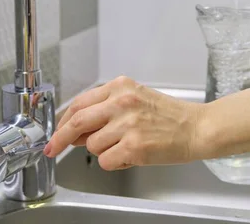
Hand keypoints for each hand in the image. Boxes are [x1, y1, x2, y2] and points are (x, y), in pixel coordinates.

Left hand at [44, 76, 204, 169]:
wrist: (196, 128)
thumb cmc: (168, 116)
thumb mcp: (135, 100)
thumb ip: (105, 109)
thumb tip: (76, 130)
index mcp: (121, 86)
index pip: (80, 103)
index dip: (62, 121)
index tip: (56, 133)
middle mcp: (122, 102)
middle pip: (77, 121)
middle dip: (60, 138)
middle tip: (53, 149)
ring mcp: (127, 124)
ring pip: (91, 145)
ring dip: (102, 151)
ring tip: (124, 146)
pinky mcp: (134, 146)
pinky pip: (105, 161)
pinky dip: (114, 163)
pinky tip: (131, 155)